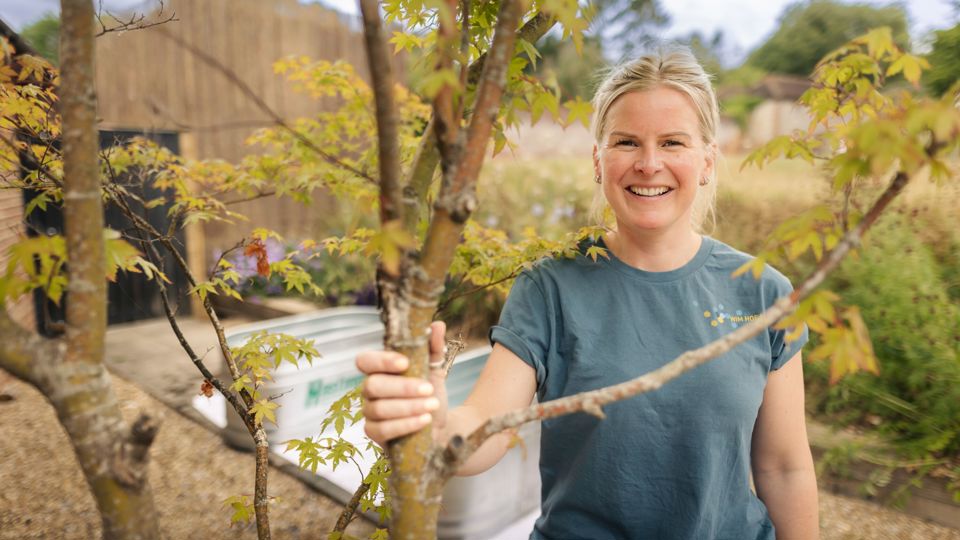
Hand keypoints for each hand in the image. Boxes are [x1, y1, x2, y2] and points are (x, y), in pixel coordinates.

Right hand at [356, 321, 448, 446]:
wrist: (441, 427)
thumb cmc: (430, 395)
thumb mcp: (435, 370)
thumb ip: (434, 348)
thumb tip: (437, 325)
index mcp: (380, 370)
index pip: (365, 361)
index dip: (380, 361)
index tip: (404, 363)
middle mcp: (370, 390)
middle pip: (372, 385)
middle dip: (402, 387)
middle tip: (428, 388)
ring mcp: (370, 413)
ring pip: (379, 409)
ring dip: (408, 406)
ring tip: (432, 405)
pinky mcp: (375, 434)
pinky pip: (382, 430)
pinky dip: (405, 425)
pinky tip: (424, 421)